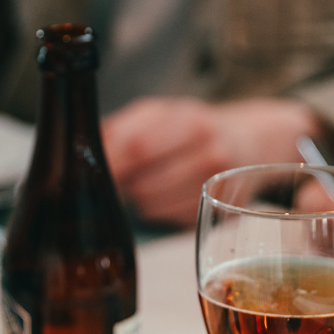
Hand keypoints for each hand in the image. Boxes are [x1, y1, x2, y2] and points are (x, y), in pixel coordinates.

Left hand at [102, 97, 320, 226]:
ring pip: (151, 207)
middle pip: (142, 183)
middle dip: (122, 186)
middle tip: (116, 181)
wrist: (252, 141)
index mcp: (188, 120)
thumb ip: (122, 128)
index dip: (109, 164)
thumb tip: (81, 148)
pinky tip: (167, 197)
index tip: (91, 169)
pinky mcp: (221, 211)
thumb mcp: (161, 113)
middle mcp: (208, 151)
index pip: (135, 147)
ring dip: (137, 201)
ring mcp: (218, 184)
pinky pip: (169, 221)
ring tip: (142, 186)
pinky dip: (159, 212)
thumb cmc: (194, 127)